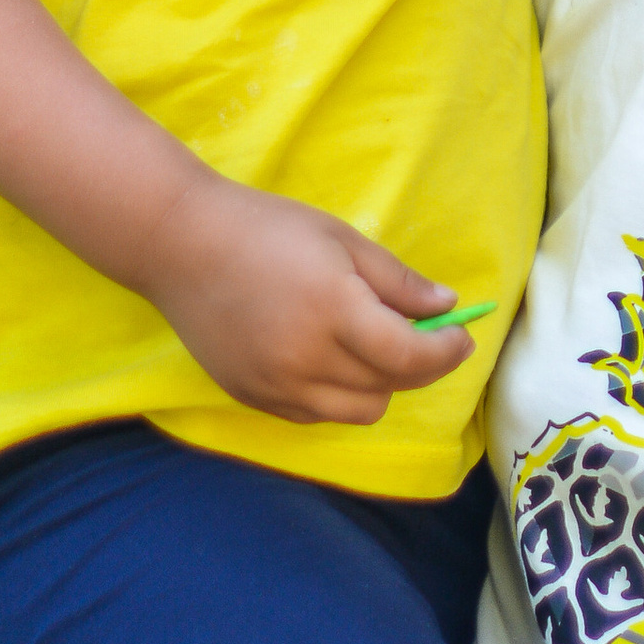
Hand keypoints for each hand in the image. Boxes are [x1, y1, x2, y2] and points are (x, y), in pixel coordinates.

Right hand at [134, 166, 478, 424]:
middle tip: (420, 334)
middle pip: (388, 388)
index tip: (461, 338)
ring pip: (355, 411)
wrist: (181, 246)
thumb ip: (398, 282)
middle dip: (417, 366)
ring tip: (370, 344)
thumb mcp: (343, 240)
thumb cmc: (268, 229)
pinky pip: (316, 414)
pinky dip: (337, 395)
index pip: (410, 358)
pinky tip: (329, 356)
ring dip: (378, 385)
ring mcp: (275, 386)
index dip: (446, 353)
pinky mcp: (251, 398)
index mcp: (334, 312)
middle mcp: (305, 360)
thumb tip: (448, 307)